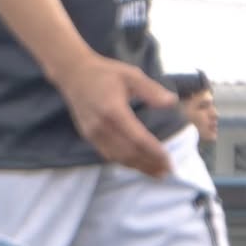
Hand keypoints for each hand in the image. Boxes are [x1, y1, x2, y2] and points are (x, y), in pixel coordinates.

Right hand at [57, 55, 174, 177]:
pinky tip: (137, 164)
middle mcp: (101, 126)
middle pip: (128, 152)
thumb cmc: (105, 72)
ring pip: (117, 157)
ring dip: (138, 166)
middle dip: (149, 164)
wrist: (73, 74)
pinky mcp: (88, 136)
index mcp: (113, 110)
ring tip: (156, 172)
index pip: (137, 138)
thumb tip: (171, 102)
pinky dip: (124, 162)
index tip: (169, 160)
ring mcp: (92, 133)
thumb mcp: (131, 75)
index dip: (154, 152)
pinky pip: (107, 154)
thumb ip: (151, 90)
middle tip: (167, 171)